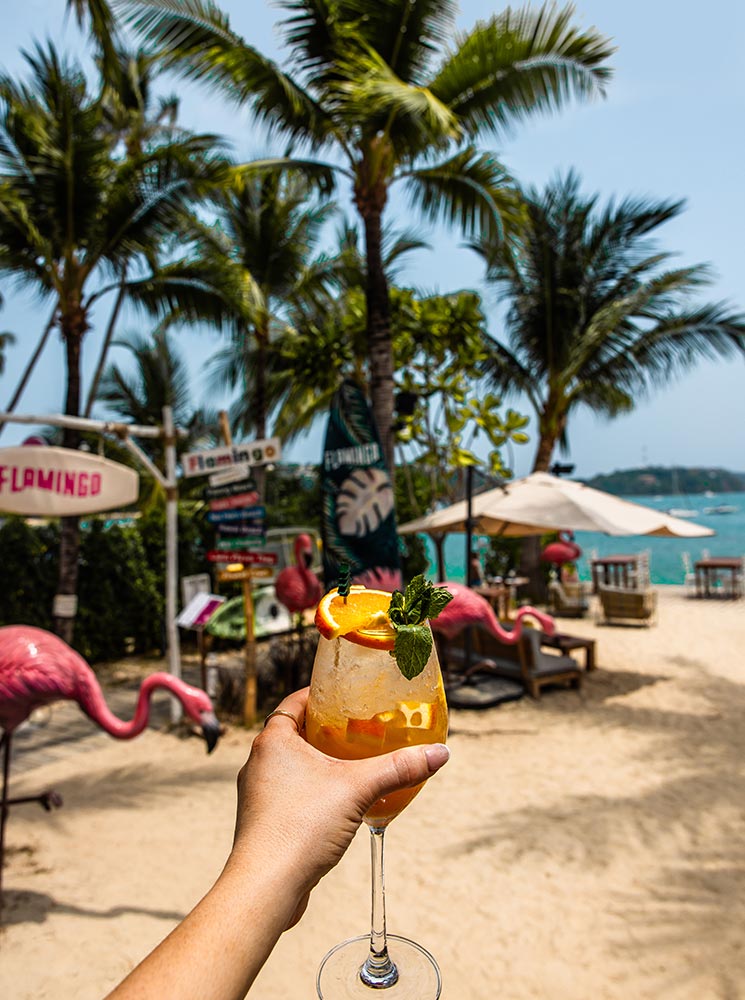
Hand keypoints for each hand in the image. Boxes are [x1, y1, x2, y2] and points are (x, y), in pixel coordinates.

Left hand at [225, 687, 448, 927]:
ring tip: (353, 765)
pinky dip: (314, 791)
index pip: (296, 702)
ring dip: (320, 763)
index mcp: (273, 740)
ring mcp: (259, 794)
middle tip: (359, 730)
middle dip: (327, 730)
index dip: (320, 696)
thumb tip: (439, 753)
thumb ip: (398, 768)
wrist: (266, 886)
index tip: (346, 696)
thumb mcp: (358, 789)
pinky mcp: (264, 821)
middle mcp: (260, 762)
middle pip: (296, 733)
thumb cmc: (300, 827)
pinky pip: (292, 793)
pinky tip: (339, 804)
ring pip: (293, 766)